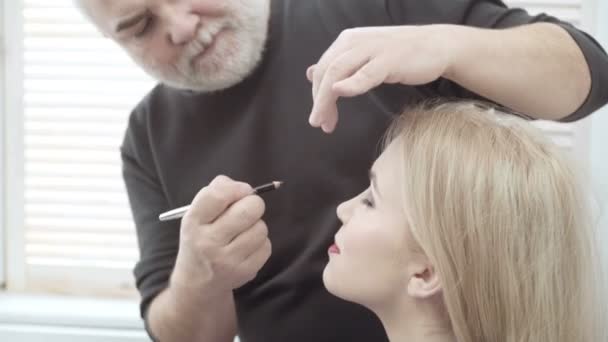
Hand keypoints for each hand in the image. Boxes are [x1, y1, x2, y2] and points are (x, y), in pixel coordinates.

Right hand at [171, 175, 270, 291]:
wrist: (197, 283)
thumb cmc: (201, 238)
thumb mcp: (197, 215)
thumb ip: (216, 193)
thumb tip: (244, 187)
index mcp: (193, 222)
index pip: (218, 195)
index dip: (236, 188)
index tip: (242, 190)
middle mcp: (208, 242)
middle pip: (248, 210)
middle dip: (253, 204)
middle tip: (248, 208)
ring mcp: (227, 260)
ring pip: (260, 228)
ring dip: (256, 225)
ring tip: (244, 231)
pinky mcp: (245, 272)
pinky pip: (266, 246)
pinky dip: (260, 243)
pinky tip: (247, 246)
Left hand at [307, 25, 452, 132]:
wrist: (437, 46)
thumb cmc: (401, 55)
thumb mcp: (364, 57)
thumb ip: (339, 65)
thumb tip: (310, 73)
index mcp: (347, 41)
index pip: (322, 68)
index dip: (315, 94)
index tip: (318, 117)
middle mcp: (355, 41)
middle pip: (326, 71)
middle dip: (319, 100)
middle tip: (319, 123)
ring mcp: (372, 49)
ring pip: (339, 72)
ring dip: (328, 99)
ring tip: (325, 120)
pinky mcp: (389, 59)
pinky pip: (365, 73)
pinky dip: (350, 84)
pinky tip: (340, 93)